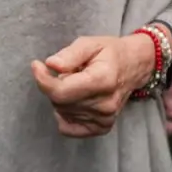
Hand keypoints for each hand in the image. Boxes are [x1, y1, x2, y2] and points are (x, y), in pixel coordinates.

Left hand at [31, 32, 158, 137]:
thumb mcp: (90, 43)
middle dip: (55, 84)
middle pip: (60, 102)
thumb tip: (51, 65)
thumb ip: (70, 54)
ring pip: (63, 112)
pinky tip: (74, 100)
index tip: (37, 65)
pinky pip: (69, 128)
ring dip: (62, 97)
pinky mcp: (102, 127)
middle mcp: (105, 104)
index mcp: (102, 80)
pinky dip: (65, 114)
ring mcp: (104, 118)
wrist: (134, 65)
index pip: (61, 91)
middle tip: (69, 71)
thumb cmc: (110, 52)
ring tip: (77, 83)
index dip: (42, 80)